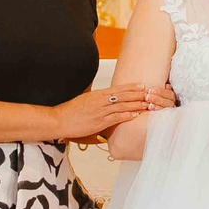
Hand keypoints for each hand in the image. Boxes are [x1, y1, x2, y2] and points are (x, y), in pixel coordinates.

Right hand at [50, 81, 172, 141]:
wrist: (59, 120)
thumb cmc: (70, 111)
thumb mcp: (83, 98)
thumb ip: (94, 96)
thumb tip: (99, 93)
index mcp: (97, 95)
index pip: (118, 89)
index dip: (131, 87)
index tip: (141, 85)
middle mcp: (100, 101)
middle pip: (123, 95)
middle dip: (138, 94)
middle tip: (150, 92)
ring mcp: (100, 111)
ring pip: (122, 106)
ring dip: (136, 104)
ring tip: (147, 103)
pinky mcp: (99, 122)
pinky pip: (115, 118)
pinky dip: (126, 116)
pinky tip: (135, 115)